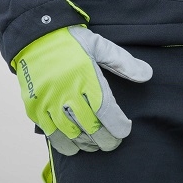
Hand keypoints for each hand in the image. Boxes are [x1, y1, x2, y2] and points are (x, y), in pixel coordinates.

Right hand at [14, 25, 152, 155]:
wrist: (34, 36)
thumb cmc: (71, 41)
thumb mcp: (99, 45)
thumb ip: (122, 61)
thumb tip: (147, 75)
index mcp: (85, 74)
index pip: (106, 109)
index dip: (117, 125)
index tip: (125, 130)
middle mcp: (66, 90)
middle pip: (91, 126)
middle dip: (106, 139)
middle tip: (113, 142)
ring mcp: (48, 100)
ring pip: (72, 133)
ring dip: (87, 144)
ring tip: (96, 145)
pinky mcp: (34, 107)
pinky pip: (52, 134)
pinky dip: (65, 144)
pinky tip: (75, 146)